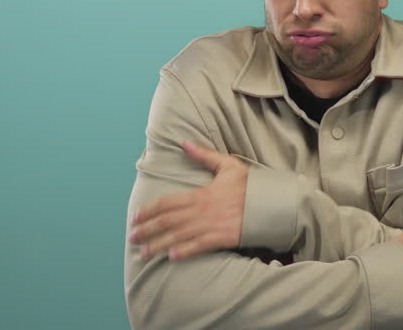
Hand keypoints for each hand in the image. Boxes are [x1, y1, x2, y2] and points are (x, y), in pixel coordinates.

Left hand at [129, 141, 247, 259]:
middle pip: (168, 221)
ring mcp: (210, 226)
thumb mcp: (228, 165)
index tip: (135, 217)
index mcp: (201, 193)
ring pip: (178, 236)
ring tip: (143, 253)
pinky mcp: (221, 239)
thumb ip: (204, 155)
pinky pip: (198, 247)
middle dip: (147, 230)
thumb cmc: (249, 185)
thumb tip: (185, 143)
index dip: (149, 210)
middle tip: (132, 237)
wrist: (270, 204)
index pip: (168, 202)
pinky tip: (171, 257)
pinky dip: (184, 252)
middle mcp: (201, 211)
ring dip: (159, 244)